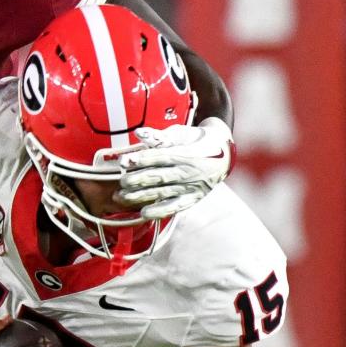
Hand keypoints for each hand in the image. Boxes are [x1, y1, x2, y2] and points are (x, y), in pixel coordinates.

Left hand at [117, 117, 233, 219]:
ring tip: (123, 197)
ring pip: (163, 192)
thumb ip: (158, 136)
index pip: (160, 157)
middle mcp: (188, 171)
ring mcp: (191, 187)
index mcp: (185, 153)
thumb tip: (138, 133)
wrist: (224, 153)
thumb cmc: (196, 140)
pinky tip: (144, 213)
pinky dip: (160, 211)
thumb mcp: (181, 133)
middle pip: (160, 176)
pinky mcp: (193, 198)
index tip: (124, 162)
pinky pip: (175, 206)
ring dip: (142, 196)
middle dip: (138, 179)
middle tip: (122, 181)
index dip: (142, 159)